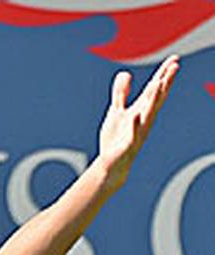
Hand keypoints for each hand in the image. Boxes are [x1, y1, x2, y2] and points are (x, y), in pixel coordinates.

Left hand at [96, 55, 179, 191]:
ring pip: (148, 113)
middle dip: (165, 82)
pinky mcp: (128, 144)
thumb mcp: (116, 112)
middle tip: (174, 66)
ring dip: (153, 99)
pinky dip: (134, 124)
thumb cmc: (116, 138)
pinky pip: (132, 133)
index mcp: (140, 110)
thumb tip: (125, 73)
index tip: (174, 59)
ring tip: (158, 83)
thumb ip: (121, 94)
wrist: (111, 164)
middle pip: (156, 98)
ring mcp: (138, 131)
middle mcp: (143, 119)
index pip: (155, 90)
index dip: (163, 74)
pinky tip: (135, 114)